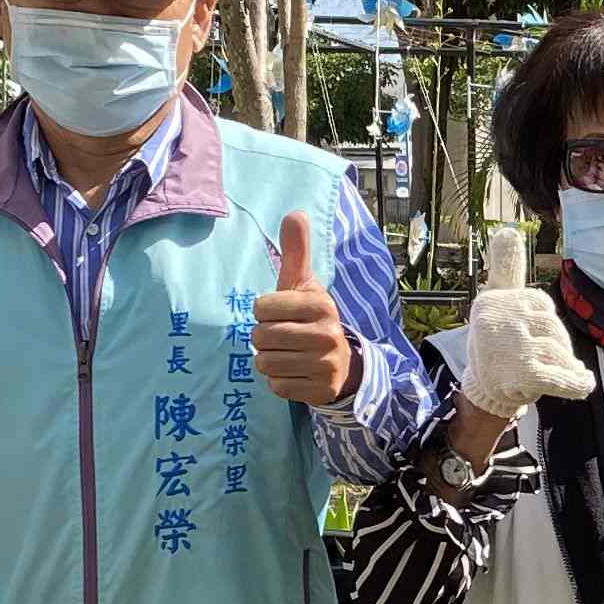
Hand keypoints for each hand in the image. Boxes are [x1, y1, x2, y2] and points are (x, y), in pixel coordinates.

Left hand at [252, 211, 357, 406]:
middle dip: (264, 338)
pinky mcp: (320, 390)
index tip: (278, 313)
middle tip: (281, 336)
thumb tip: (295, 213)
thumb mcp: (305, 284)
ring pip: (266, 363)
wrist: (341, 362)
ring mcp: (325, 364)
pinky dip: (279, 381)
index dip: (263, 311)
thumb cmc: (311, 316)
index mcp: (321, 304)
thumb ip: (297, 250)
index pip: (262, 308)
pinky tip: (293, 372)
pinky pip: (277, 386)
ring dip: (269, 360)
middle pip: (262, 337)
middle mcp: (327, 334)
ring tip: (286, 354)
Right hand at [461, 222, 592, 418]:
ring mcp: (513, 347)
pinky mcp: (524, 374)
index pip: (543, 305)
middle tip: (544, 358)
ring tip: (556, 372)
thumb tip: (506, 230)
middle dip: (558, 345)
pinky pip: (562, 376)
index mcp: (498, 299)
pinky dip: (575, 383)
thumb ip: (506, 267)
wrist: (483, 388)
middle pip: (554, 328)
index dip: (544, 323)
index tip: (533, 334)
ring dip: (565, 366)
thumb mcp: (497, 299)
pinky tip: (583, 383)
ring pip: (560, 352)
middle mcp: (501, 320)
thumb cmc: (496, 339)